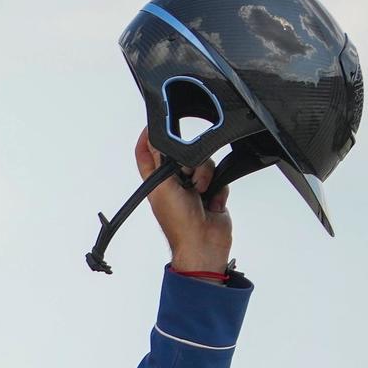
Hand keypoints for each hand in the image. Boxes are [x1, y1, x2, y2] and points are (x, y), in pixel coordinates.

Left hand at [136, 130, 234, 273]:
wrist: (204, 242)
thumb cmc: (179, 223)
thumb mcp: (164, 187)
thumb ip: (160, 162)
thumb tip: (152, 141)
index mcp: (156, 182)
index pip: (147, 154)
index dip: (148, 138)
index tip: (154, 125)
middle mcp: (174, 183)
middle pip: (183, 154)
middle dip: (191, 162)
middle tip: (188, 177)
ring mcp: (194, 188)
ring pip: (204, 163)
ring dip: (206, 177)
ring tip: (201, 193)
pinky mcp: (213, 192)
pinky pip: (220, 176)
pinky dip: (219, 187)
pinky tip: (212, 201)